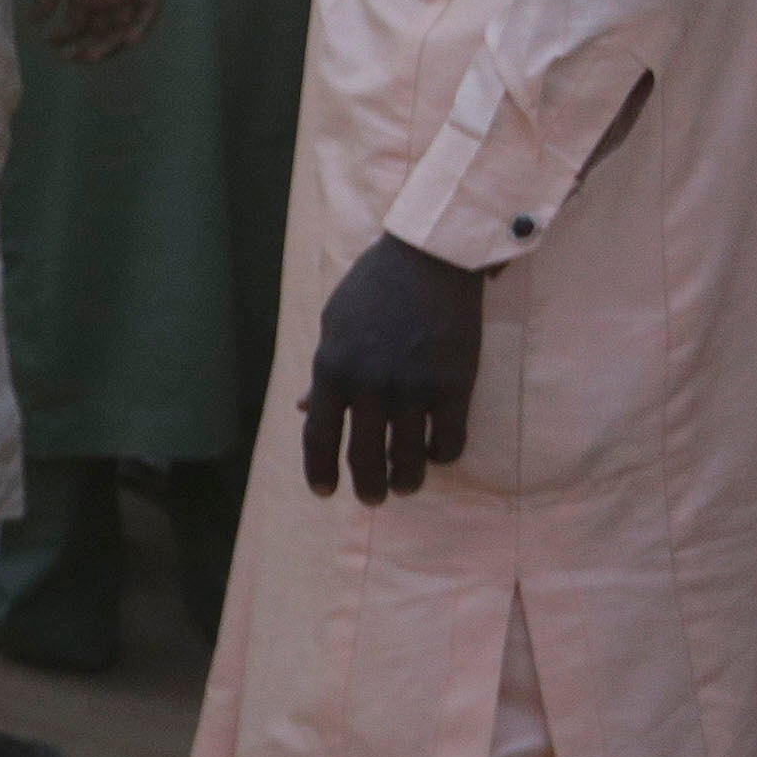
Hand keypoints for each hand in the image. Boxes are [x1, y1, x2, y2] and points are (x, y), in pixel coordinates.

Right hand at [29, 0, 157, 63]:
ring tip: (95, 53)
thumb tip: (34, 21)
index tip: (52, 46)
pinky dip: (141, 24)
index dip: (66, 40)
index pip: (78, 26)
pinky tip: (128, 39)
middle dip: (87, 47)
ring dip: (112, 42)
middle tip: (74, 57)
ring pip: (124, 25)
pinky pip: (148, 8)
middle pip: (101, 32)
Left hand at [298, 232, 484, 502]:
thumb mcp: (335, 324)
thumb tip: (302, 408)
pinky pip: (450, 442)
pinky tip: (438, 454)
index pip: (318, 437)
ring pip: (410, 459)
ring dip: (407, 481)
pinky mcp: (454, 386)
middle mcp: (369, 385)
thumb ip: (322, 372)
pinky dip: (443, 456)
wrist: (431, 257)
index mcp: (332, 369)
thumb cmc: (375, 287)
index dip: (320, 471)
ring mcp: (413, 388)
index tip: (325, 492)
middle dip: (368, 488)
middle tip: (373, 499)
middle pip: (364, 457)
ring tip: (406, 486)